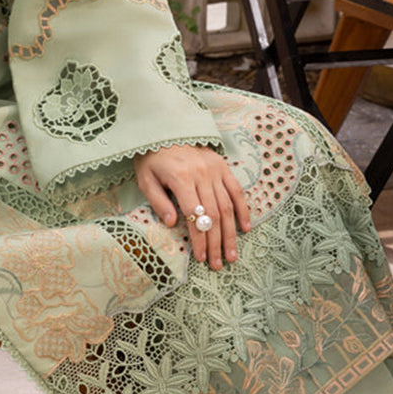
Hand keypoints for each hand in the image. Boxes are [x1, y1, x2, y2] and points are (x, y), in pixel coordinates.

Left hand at [135, 144, 250, 270]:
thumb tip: (172, 224)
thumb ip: (159, 202)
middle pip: (213, 215)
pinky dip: (243, 209)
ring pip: (227, 206)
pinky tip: (246, 228)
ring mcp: (215, 170)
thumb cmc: (152, 158)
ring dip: (231, 233)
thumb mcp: (146, 179)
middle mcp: (202, 174)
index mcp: (181, 178)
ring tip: (232, 255)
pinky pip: (237, 190)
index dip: (199, 238)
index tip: (201, 257)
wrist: (165, 130)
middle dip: (216, 242)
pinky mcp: (223, 166)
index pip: (194, 215)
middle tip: (218, 263)